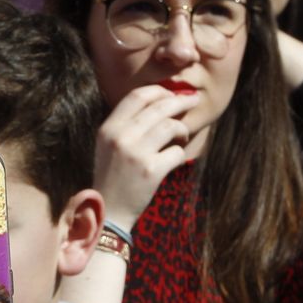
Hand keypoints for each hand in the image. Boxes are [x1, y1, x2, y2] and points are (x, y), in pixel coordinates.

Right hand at [93, 86, 198, 224]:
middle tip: (194, 101)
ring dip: (182, 130)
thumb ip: (127, 124)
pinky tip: (174, 159)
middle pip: (159, 106)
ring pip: (171, 126)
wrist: (108, 211)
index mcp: (108, 128)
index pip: (137, 96)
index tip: (173, 94)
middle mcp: (120, 137)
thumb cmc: (113, 177)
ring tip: (182, 137)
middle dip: (181, 101)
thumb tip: (161, 102)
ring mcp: (136, 153)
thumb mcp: (109, 146)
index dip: (160, 91)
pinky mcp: (151, 171)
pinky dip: (180, 154)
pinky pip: (177, 152)